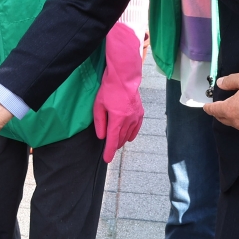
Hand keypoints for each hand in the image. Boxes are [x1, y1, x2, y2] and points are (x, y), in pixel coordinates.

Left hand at [92, 23, 144, 161]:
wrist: (124, 78)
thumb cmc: (108, 90)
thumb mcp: (98, 106)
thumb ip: (100, 123)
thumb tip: (102, 137)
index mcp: (117, 119)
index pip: (113, 141)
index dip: (109, 152)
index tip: (107, 160)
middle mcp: (129, 120)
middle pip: (121, 139)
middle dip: (115, 145)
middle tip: (108, 148)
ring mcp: (136, 117)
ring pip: (129, 135)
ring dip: (122, 140)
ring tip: (116, 142)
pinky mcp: (140, 113)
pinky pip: (136, 129)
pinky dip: (131, 134)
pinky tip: (128, 136)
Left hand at [202, 70, 238, 135]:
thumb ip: (229, 81)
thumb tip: (219, 83)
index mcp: (230, 109)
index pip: (214, 110)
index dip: (208, 108)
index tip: (205, 107)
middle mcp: (238, 122)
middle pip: (223, 119)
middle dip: (219, 114)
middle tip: (218, 109)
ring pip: (237, 124)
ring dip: (234, 118)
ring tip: (236, 112)